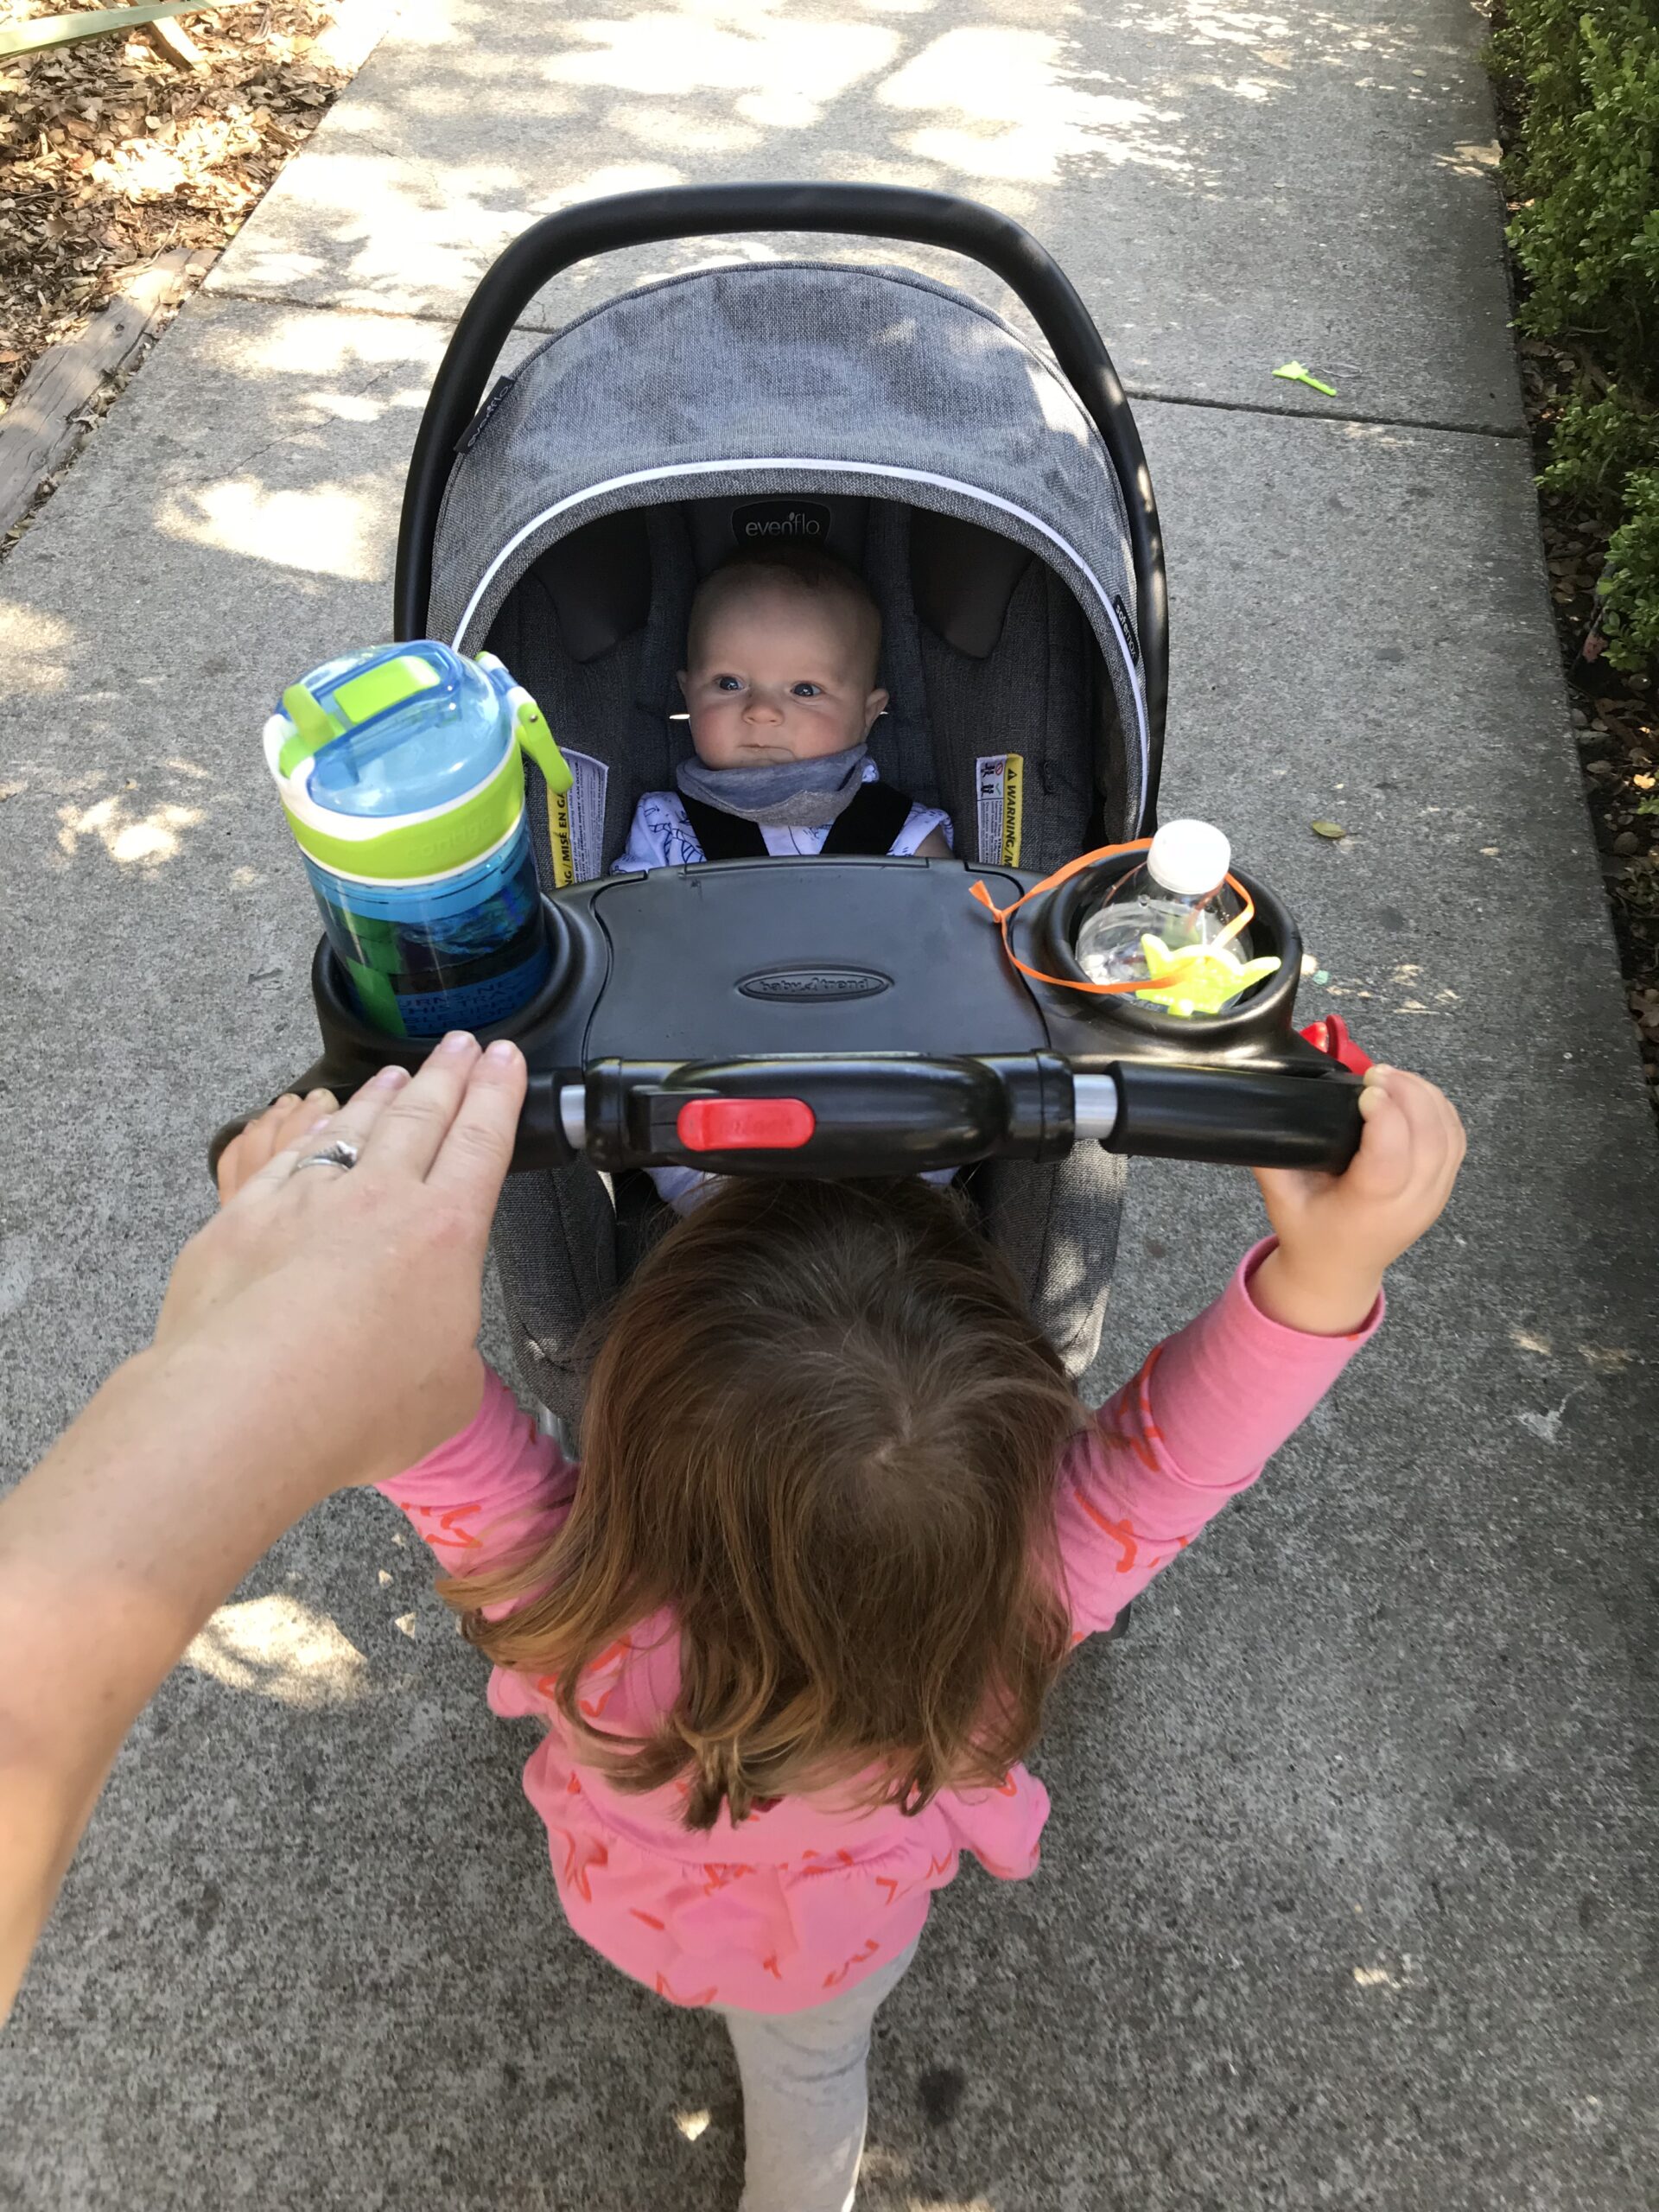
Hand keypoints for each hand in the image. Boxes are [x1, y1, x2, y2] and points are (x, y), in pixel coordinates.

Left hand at [157, 1035, 526, 1488]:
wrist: (244, 1406)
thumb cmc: (356, 1409)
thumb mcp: (448, 1392)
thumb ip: (452, 1351)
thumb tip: (437, 1348)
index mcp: (446, 1233)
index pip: (483, 1141)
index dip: (499, 1094)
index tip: (505, 1058)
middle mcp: (379, 1198)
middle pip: (422, 1115)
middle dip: (449, 1075)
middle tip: (463, 1043)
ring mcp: (305, 1198)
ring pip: (352, 1125)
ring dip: (380, 1094)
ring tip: (397, 1073)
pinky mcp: (243, 1215)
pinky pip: (286, 1156)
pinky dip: (308, 1132)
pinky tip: (313, 1125)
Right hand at [1248, 1065, 1464, 1333]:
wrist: (1338, 1272)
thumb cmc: (1308, 1233)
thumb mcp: (1279, 1198)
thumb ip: (1272, 1156)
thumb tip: (1265, 1108)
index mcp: (1368, 1209)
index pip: (1390, 1158)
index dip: (1385, 1115)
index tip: (1363, 1088)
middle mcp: (1409, 1204)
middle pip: (1430, 1139)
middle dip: (1408, 1093)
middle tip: (1376, 1073)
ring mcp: (1434, 1197)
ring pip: (1449, 1135)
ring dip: (1426, 1096)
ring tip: (1393, 1078)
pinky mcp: (1444, 1187)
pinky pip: (1456, 1139)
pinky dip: (1441, 1109)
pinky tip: (1415, 1093)